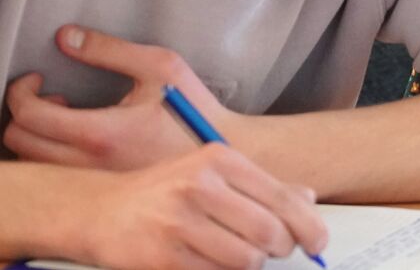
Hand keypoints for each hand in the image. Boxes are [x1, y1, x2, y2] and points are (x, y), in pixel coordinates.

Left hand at [4, 26, 238, 170]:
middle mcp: (90, 164)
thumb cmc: (194, 110)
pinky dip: (51, 153)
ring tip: (66, 117)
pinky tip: (79, 137)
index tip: (36, 79)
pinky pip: (55, 176)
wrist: (225, 153)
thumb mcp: (160, 65)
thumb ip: (109, 50)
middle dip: (22, 114)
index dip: (21, 91)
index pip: (28, 116)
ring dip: (36, 136)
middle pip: (18, 143)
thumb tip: (65, 37)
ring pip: (32, 163)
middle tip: (51, 97)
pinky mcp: (103, 190)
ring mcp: (95, 181)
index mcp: (101, 133)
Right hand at [68, 145, 326, 269]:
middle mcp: (199, 186)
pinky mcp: (161, 257)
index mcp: (220, 160)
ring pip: (245, 260)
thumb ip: (261, 185)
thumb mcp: (213, 173)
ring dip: (248, 264)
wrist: (101, 210)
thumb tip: (308, 199)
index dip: (308, 225)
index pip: (282, 198)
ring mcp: (178, 222)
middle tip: (275, 250)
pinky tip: (207, 260)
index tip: (318, 241)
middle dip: (279, 248)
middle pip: (268, 233)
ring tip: (234, 253)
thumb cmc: (164, 192)